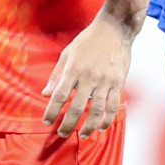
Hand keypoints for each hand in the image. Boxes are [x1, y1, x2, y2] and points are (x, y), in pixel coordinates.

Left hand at [43, 11, 135, 137]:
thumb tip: (45, 93)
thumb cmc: (88, 41)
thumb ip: (56, 74)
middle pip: (77, 107)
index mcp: (73, 69)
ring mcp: (105, 81)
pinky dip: (107, 119)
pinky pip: (113, 106)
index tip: (47, 122)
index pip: (59, 95)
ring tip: (82, 134)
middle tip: (62, 133)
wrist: (114, 30)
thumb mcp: (67, 53)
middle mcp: (89, 77)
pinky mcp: (118, 83)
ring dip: (88, 126)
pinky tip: (101, 126)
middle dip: (68, 123)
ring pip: (97, 110)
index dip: (52, 111)